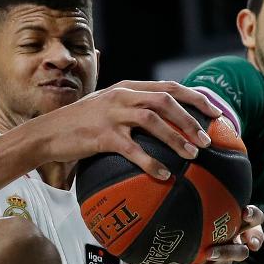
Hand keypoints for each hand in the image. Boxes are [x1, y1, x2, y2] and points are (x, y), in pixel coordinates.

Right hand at [33, 80, 222, 179]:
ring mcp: (111, 114)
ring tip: (193, 154)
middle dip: (191, 118)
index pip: (169, 87)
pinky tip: (164, 176)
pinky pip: (132, 149)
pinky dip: (151, 162)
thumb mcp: (107, 108)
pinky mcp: (102, 135)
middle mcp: (122, 96)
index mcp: (127, 87)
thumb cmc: (79, 126)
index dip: (196, 99)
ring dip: (177, 136)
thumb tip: (163, 125)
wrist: (46, 133)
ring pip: (153, 120)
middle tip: (209, 138)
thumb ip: (131, 110)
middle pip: (165, 100)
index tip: (217, 113)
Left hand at [131, 205, 262, 263]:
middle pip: (239, 253)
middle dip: (227, 251)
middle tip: (210, 252)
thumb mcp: (212, 218)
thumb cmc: (209, 240)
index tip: (244, 212)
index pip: (253, 222)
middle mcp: (230, 254)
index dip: (252, 219)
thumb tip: (175, 158)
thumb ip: (203, 195)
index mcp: (234, 233)